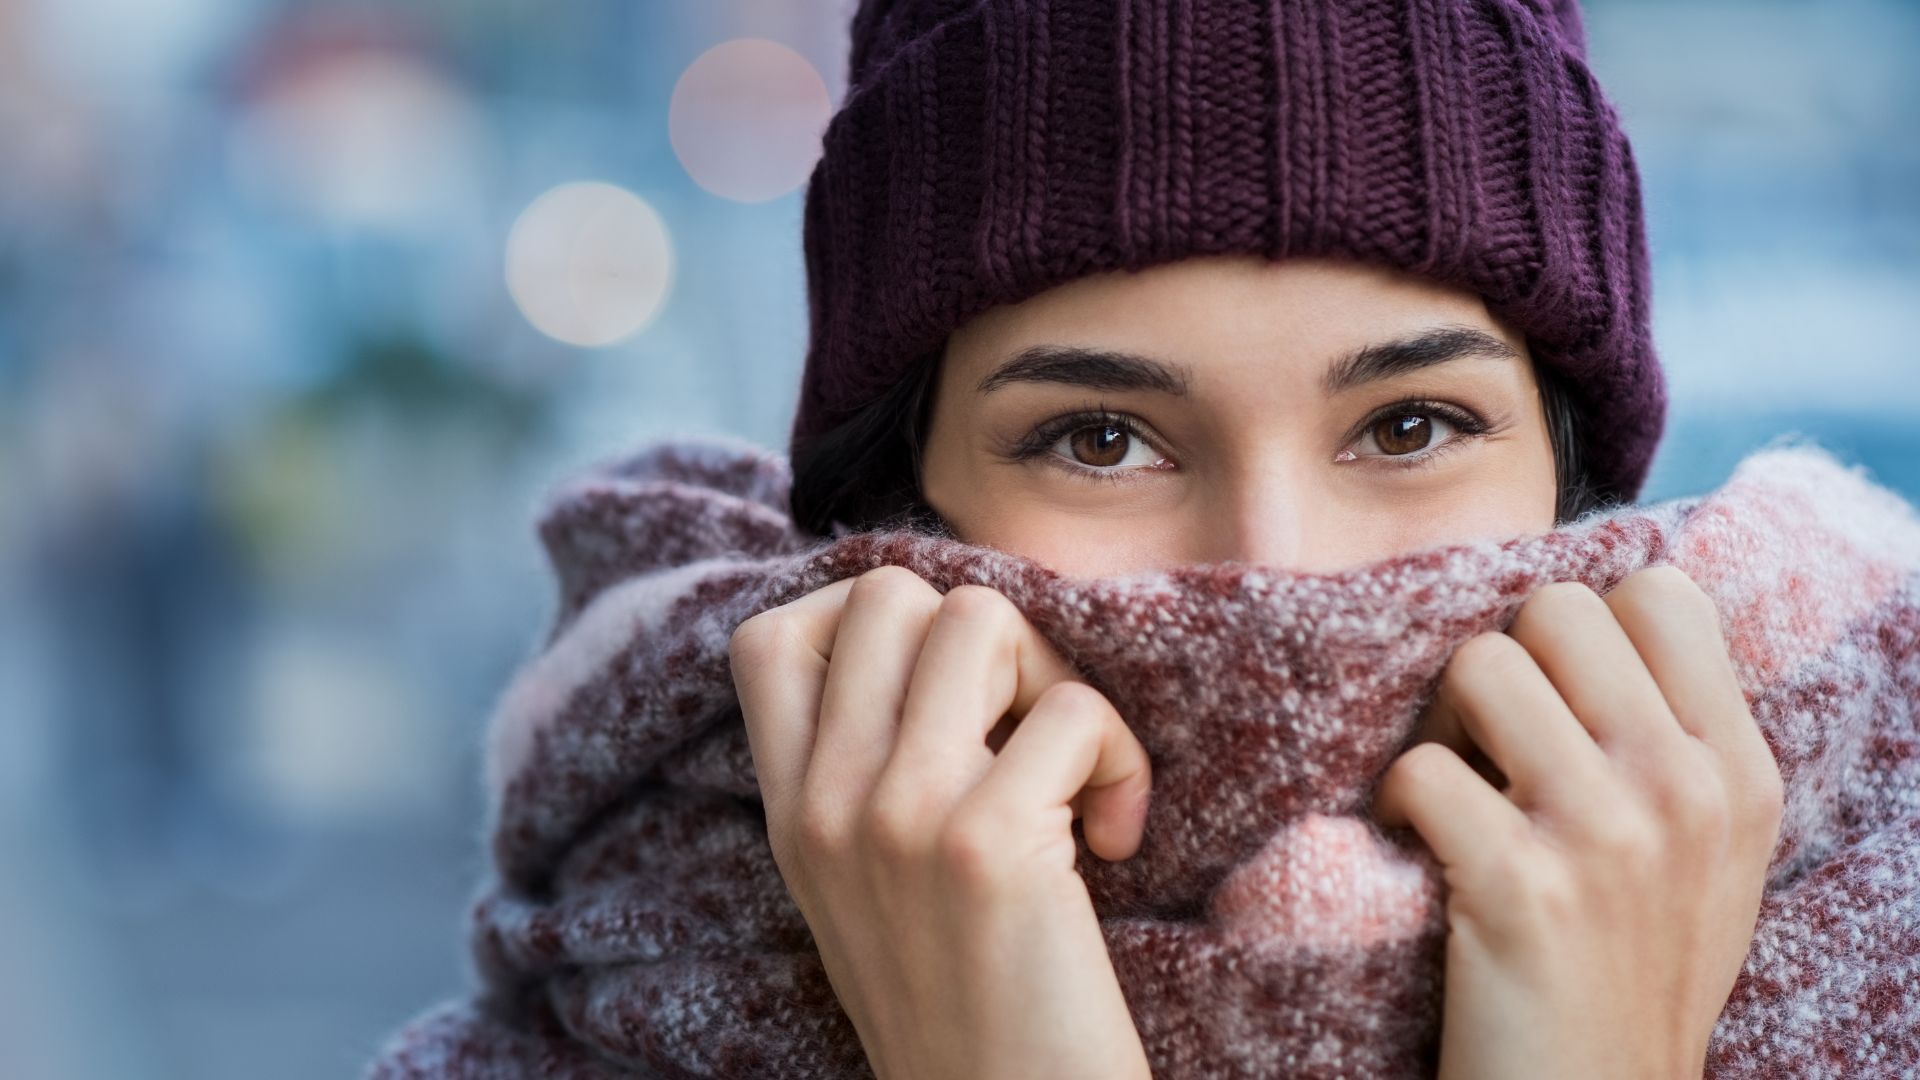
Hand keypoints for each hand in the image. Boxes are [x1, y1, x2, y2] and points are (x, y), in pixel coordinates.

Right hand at [727, 565, 1155, 1079]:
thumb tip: (940, 644)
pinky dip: (1121, 761)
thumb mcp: (864, 889)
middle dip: (986, 639)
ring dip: (1056, 679)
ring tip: (1075, 774)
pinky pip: (1074, 710)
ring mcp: (898, 816)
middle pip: (891, 594)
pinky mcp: (986, 843)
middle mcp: (827, 804)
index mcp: (791, 815)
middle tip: (1024, 730)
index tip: (942, 692)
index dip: (867, 623)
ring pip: (981, 618)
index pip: (771, 638)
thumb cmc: (966, 1009)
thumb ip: (864, 778)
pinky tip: (1115, 840)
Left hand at [1370, 565, 1785, 1079]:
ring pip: (1480, 666)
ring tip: (1452, 791)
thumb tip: (1582, 621)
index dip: (1583, 628)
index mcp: (1736, 768)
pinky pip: (1420, 768)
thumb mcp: (1706, 850)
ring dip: (1440, 725)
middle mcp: (1683, 787)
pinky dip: (1395, 803)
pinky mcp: (1520, 885)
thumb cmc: (1631, 969)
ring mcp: (1606, 833)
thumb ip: (1671, 738)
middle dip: (1503, 663)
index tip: (1556, 696)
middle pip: (1556, 611)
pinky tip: (1415, 848)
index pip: (1660, 593)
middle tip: (1487, 742)